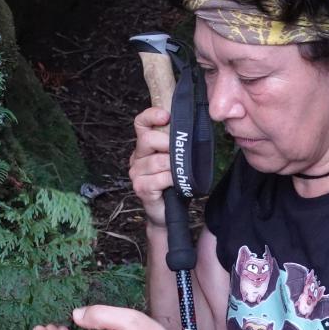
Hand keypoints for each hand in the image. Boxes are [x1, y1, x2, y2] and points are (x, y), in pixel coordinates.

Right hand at [128, 106, 172, 228]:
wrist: (169, 213)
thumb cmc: (176, 183)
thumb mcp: (178, 158)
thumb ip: (178, 143)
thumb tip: (192, 127)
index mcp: (145, 146)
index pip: (141, 123)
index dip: (151, 115)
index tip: (166, 117)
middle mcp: (137, 157)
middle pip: (147, 139)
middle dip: (168, 144)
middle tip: (180, 154)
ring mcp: (136, 173)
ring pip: (157, 161)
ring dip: (174, 167)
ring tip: (180, 173)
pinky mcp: (140, 188)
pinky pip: (160, 178)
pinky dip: (173, 180)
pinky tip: (176, 184)